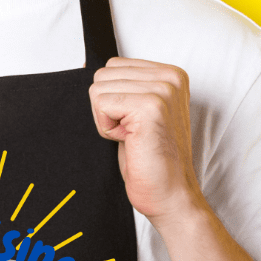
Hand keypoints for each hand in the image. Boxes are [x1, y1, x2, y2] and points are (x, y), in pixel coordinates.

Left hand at [88, 57, 204, 226]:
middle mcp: (171, 77)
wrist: (170, 195)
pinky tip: (130, 141)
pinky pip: (101, 104)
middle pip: (102, 75)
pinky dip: (107, 129)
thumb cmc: (152, 160)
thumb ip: (126, 88)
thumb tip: (90, 70)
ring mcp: (163, 90)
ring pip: (98, 89)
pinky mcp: (150, 107)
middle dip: (107, 108)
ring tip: (133, 137)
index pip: (112, 66)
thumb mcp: (138, 113)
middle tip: (133, 133)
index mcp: (171, 74)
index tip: (135, 123)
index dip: (113, 99)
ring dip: (107, 120)